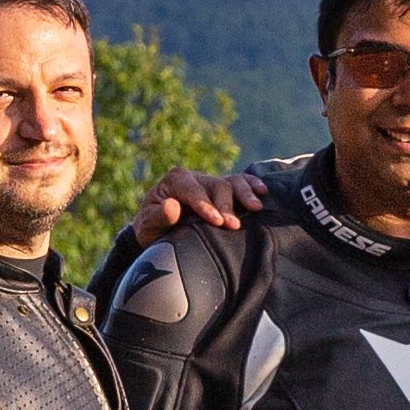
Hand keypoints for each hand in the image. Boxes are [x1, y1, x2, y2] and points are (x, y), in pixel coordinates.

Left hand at [134, 167, 266, 238]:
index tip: (217, 221)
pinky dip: (252, 184)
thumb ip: (157, 216)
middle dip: (225, 205)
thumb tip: (172, 206)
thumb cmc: (151, 229)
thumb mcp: (147, 226)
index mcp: (175, 180)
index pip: (193, 190)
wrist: (157, 232)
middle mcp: (195, 177)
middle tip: (233, 226)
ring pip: (231, 181)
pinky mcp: (222, 190)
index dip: (205, 205)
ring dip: (244, 194)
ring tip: (255, 208)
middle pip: (216, 185)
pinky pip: (240, 181)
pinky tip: (263, 192)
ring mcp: (210, 182)